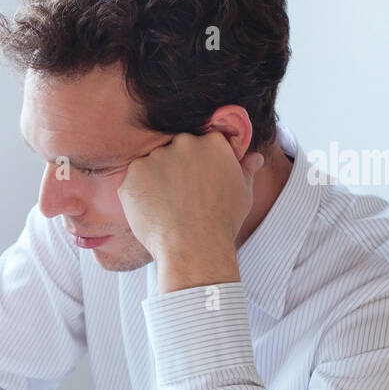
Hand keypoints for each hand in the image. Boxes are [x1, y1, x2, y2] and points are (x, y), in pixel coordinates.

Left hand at [116, 130, 264, 291]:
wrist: (194, 247)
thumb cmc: (221, 223)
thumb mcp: (243, 194)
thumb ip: (246, 170)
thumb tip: (255, 158)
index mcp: (213, 142)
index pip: (201, 143)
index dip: (197, 165)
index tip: (196, 183)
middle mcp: (184, 143)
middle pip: (175, 150)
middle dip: (175, 170)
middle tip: (180, 198)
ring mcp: (157, 157)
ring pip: (152, 165)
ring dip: (155, 182)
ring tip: (167, 208)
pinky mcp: (133, 174)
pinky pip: (133, 180)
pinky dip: (139, 194)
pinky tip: (152, 212)